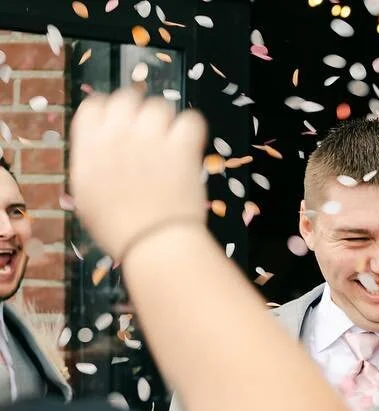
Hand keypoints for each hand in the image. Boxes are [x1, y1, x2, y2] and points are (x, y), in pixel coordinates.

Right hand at [68, 89, 208, 259]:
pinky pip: (191, 119)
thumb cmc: (117, 229)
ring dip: (165, 121)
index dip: (109, 113)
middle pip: (127, 98)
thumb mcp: (86, 197)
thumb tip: (97, 153)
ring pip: (159, 106)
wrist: (153, 243)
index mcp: (89, 143)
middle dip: (138, 112)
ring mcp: (151, 137)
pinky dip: (191, 128)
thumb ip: (90, 165)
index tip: (119, 127)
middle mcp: (117, 132)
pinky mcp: (181, 146)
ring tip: (170, 142)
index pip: (95, 105)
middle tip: (149, 133)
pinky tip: (190, 144)